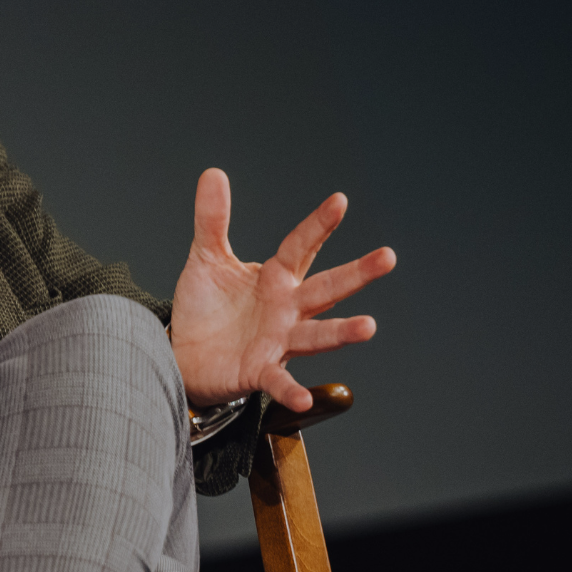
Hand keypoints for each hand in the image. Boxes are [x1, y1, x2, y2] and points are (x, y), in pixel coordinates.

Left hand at [169, 169, 395, 411]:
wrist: (184, 355)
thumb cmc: (206, 308)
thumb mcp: (206, 258)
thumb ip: (212, 219)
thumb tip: (213, 172)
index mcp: (276, 277)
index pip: (300, 246)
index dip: (318, 225)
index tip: (340, 201)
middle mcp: (287, 309)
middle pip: (326, 288)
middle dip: (356, 274)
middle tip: (387, 257)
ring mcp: (278, 341)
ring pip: (316, 335)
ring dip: (341, 332)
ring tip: (368, 326)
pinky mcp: (259, 371)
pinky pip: (279, 381)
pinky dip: (291, 390)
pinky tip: (302, 400)